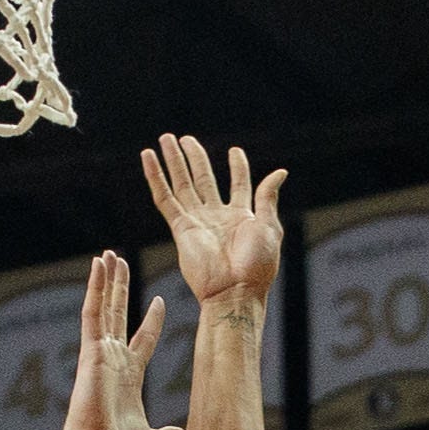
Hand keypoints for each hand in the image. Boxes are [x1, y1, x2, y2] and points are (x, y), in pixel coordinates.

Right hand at [52, 250, 183, 429]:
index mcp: (128, 377)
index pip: (143, 341)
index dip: (152, 321)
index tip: (160, 300)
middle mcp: (113, 361)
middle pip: (119, 316)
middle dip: (121, 289)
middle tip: (122, 263)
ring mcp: (100, 355)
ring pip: (104, 308)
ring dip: (107, 280)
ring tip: (109, 254)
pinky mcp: (90, 352)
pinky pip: (92, 313)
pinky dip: (94, 288)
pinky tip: (98, 265)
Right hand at [140, 134, 286, 306]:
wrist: (235, 291)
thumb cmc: (257, 266)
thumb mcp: (269, 226)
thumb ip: (267, 197)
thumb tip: (280, 172)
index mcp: (241, 216)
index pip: (238, 184)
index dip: (237, 168)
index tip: (235, 151)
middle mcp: (216, 217)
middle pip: (203, 179)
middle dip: (194, 158)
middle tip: (184, 138)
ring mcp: (197, 222)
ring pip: (182, 184)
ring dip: (173, 162)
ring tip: (165, 139)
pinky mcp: (180, 229)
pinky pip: (164, 199)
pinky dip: (156, 177)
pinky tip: (148, 158)